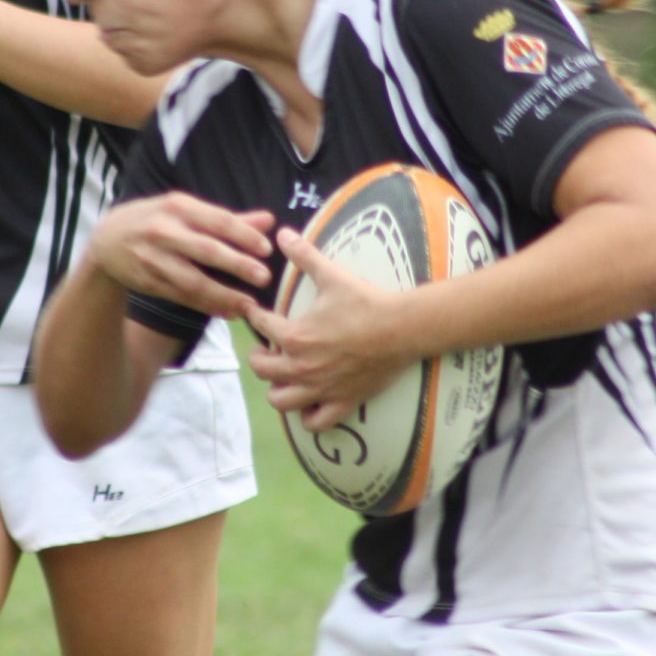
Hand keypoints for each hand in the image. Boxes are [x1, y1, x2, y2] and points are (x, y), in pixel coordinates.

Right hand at [86, 195, 277, 319]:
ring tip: (249, 304)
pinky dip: (207, 306)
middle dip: (237, 264)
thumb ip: (228, 218)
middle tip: (265, 276)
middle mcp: (164, 231)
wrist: (106, 240)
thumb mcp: (185, 210)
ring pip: (193, 281)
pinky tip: (229, 311)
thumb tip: (270, 221)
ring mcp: (154, 259)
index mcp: (177, 207)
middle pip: (206, 250)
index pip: (217, 220)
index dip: (243, 235)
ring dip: (223, 294)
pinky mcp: (149, 282)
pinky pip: (182, 297)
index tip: (267, 249)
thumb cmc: (156, 219)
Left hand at [243, 227, 414, 432]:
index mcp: (294, 337)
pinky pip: (315, 423)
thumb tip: (283, 233)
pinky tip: (310, 402)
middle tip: (268, 347)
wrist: (401, 328)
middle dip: (260, 357)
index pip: (261, 325)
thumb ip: (304, 256)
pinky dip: (308, 417)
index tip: (255, 311)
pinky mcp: (341, 402)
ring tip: (284, 376)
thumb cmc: (365, 302)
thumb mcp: (331, 275)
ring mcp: (320, 389)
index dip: (254, 315)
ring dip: (278, 389)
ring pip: (281, 401)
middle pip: (262, 370)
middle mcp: (301, 367)